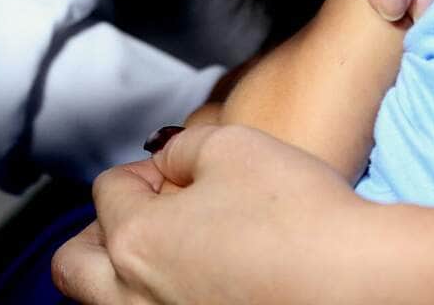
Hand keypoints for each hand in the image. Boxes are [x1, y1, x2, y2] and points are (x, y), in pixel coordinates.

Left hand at [52, 125, 365, 303]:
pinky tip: (200, 282)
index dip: (141, 170)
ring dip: (120, 272)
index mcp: (135, 241)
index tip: (169, 171)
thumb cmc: (300, 218)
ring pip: (105, 304)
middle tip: (141, 215)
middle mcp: (133, 299)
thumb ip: (185, 146)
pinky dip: (160, 297)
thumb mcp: (234, 145)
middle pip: (74, 266)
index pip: (107, 190)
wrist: (359, 284)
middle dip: (99, 232)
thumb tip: (172, 161)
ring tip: (163, 253)